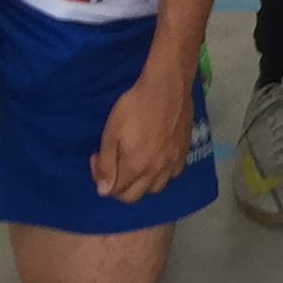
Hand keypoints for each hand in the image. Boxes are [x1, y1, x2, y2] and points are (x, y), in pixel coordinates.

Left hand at [91, 68, 194, 201]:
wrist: (168, 85)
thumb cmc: (135, 105)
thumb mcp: (112, 132)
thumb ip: (106, 164)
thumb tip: (104, 190)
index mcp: (136, 166)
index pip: (114, 191)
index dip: (101, 180)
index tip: (97, 158)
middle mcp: (156, 171)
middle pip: (134, 196)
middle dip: (118, 187)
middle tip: (113, 165)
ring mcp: (172, 163)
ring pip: (154, 189)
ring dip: (140, 184)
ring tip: (135, 165)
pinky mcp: (184, 153)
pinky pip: (172, 176)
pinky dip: (161, 176)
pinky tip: (156, 161)